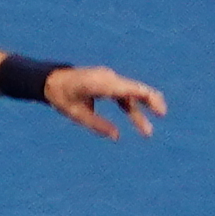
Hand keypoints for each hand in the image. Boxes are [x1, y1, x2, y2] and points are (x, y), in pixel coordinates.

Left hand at [36, 62, 164, 138]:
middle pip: (134, 89)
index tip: (157, 108)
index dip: (145, 97)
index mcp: (100, 84)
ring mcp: (109, 80)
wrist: (51, 80)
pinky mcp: (107, 84)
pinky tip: (138, 122)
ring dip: (139, 113)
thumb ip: (97, 125)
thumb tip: (117, 136)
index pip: (128, 89)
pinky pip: (123, 96)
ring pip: (130, 95)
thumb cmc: (62, 96)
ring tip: (147, 133)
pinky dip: (131, 108)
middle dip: (150, 102)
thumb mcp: (76, 114)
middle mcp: (108, 78)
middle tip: (162, 114)